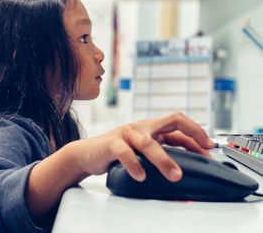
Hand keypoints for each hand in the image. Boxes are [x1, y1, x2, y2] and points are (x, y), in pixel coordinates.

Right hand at [76, 112, 214, 182]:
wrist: (87, 153)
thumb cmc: (116, 152)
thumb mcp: (141, 150)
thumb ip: (159, 151)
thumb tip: (184, 162)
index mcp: (150, 127)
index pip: (178, 124)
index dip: (196, 133)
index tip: (210, 146)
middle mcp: (141, 126)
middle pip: (171, 121)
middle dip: (191, 134)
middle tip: (204, 151)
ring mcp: (126, 133)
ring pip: (148, 142)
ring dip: (164, 159)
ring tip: (175, 175)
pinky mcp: (112, 143)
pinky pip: (125, 153)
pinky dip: (135, 165)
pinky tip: (141, 176)